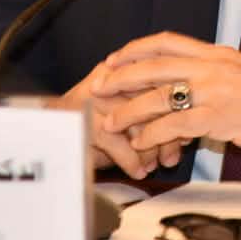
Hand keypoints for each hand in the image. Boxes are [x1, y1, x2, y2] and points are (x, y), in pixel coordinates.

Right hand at [46, 64, 183, 178]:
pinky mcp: (82, 118)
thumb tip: (188, 131)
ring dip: (150, 147)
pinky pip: (114, 140)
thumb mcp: (133, 115)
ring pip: (134, 121)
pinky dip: (130, 160)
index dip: (178, 111)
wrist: (52, 131)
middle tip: (174, 154)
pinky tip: (138, 171)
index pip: (162, 83)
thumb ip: (158, 115)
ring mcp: (94, 96)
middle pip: (150, 101)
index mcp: (126, 68)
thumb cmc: (99, 124)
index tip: (188, 133)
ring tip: (156, 164)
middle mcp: (111, 78)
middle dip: (167, 132)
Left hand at [91, 33, 240, 159]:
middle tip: (97, 87)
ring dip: (129, 110)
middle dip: (120, 76)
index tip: (113, 59)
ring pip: (160, 95)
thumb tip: (188, 86)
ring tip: (111, 122)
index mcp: (217, 54)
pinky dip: (154, 133)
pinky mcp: (222, 117)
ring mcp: (217, 90)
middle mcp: (214, 66)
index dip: (135, 49)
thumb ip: (215, 76)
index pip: (167, 41)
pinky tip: (142, 143)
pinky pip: (176, 124)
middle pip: (155, 64)